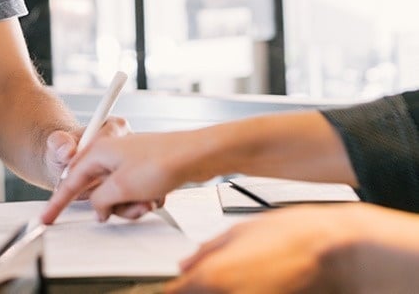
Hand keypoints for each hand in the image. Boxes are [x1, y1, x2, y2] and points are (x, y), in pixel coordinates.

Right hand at [42, 129, 173, 224]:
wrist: (195, 155)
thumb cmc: (160, 161)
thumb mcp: (122, 187)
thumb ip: (101, 200)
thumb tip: (98, 209)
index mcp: (97, 153)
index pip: (70, 181)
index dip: (58, 202)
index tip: (47, 217)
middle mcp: (109, 156)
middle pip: (98, 192)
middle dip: (114, 205)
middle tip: (131, 205)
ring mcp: (126, 163)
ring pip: (117, 196)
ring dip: (132, 204)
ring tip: (149, 200)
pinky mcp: (141, 170)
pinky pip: (133, 193)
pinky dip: (144, 199)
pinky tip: (158, 195)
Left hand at [166, 204, 364, 293]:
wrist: (341, 251)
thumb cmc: (296, 234)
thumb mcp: (240, 231)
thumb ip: (207, 251)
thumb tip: (184, 265)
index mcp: (212, 278)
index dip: (176, 289)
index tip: (180, 286)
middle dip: (196, 292)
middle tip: (207, 283)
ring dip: (218, 293)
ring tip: (237, 283)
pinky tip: (254, 287)